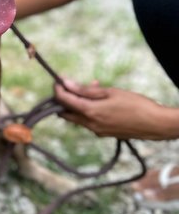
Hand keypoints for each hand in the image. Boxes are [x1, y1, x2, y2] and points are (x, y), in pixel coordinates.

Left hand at [54, 79, 176, 140]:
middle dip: (64, 98)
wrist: (155, 124)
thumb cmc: (135, 105)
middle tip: (73, 85)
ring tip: (94, 89)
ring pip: (77, 117)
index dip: (58, 89)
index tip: (58, 80)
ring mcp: (96, 131)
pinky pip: (88, 122)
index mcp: (90, 112)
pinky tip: (101, 101)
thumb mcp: (110, 92)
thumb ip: (85, 90)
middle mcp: (90, 125)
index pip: (63, 101)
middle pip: (65, 112)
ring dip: (78, 103)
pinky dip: (88, 110)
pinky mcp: (103, 134)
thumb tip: (66, 84)